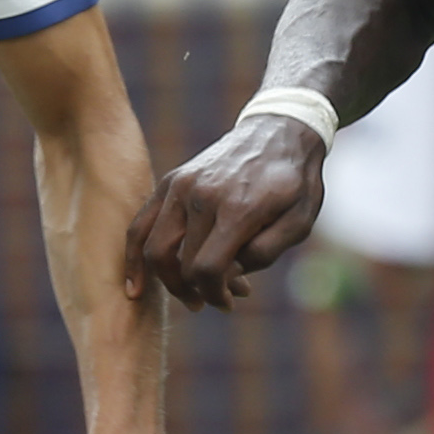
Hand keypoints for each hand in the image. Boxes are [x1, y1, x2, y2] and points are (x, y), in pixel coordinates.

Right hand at [123, 114, 326, 310]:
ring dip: (169, 282)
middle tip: (219, 300)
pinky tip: (135, 288)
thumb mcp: (298, 222)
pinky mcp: (170, 182)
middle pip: (180, 263)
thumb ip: (264, 254)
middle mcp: (202, 195)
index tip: (228, 303)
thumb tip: (228, 276)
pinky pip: (140, 225)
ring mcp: (180, 186)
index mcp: (237, 207)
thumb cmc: (294, 182)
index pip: (207, 268)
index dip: (215, 295)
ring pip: (154, 249)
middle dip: (198, 291)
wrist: (279, 130)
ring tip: (190, 296)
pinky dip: (134, 259)